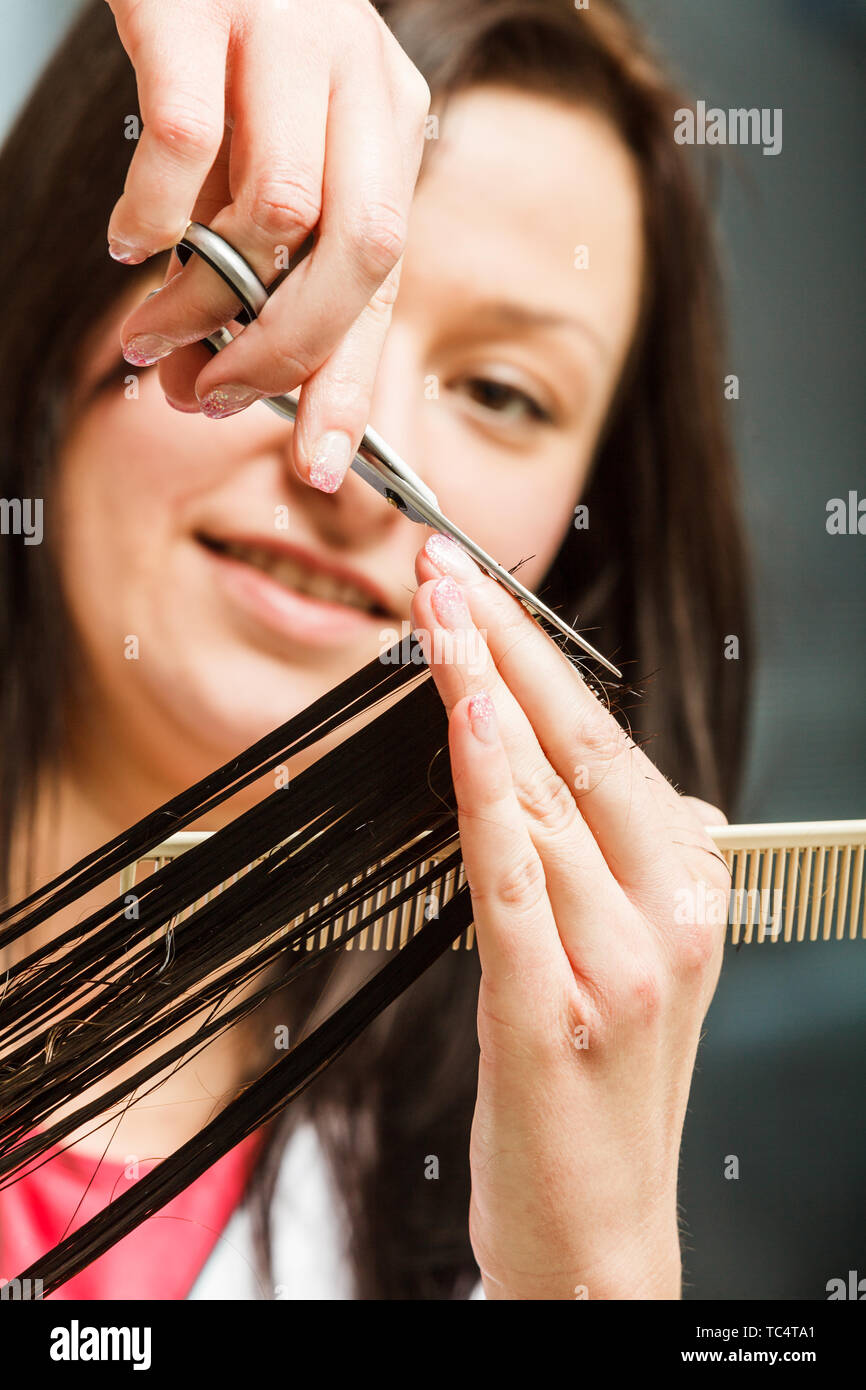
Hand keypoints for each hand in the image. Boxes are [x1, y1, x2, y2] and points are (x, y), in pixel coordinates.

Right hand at [106, 0, 429, 488]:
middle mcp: (360, 77)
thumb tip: (216, 378)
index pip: (387, 279)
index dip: (352, 381)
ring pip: (276, 211)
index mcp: (389, 122)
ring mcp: (288, 33)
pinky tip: (128, 240)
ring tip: (152, 330)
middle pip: (359, 254)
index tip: (320, 464)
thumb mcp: (270, 150)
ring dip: (206, 300)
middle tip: (213, 396)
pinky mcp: (201, 5)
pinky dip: (151, 214)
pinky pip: (183, 144)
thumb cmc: (221, 50)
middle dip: (285, 353)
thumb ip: (262, 257)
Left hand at [411, 533, 729, 1299]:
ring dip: (485, 694)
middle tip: (446, 565)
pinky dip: (489, 796)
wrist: (599, 1243)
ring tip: (437, 615)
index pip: (608, 746)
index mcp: (688, 892)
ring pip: (547, 798)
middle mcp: (668, 915)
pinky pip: (516, 882)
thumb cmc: (599, 1103)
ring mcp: (618, 963)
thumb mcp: (634, 970)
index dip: (538, 659)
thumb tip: (629, 797)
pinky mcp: (555, 1011)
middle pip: (582, 749)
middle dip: (508, 644)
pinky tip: (463, 727)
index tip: (483, 590)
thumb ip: (626, 874)